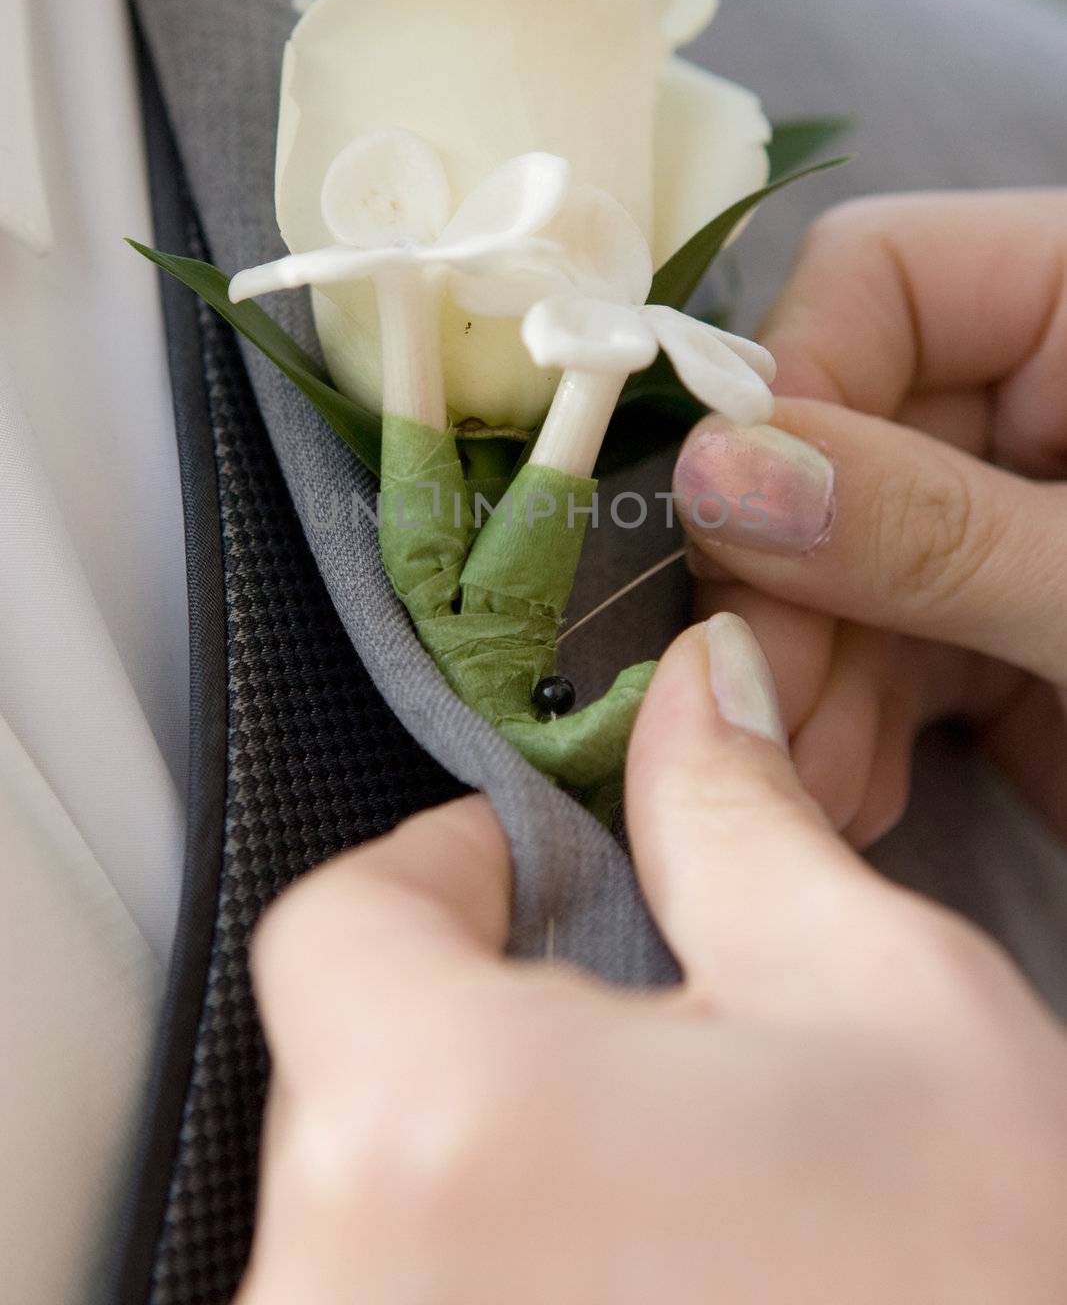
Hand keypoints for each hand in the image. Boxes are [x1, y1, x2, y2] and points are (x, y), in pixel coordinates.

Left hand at [237, 615, 1066, 1304]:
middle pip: (341, 1071)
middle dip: (474, 1017)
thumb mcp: (889, 1008)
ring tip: (656, 1197)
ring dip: (479, 1166)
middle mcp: (340, 1299)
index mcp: (443, 1135)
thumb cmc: (990, 1287)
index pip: (336, 924)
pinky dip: (477, 1274)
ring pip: (359, 1216)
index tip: (524, 874)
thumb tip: (695, 688)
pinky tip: (631, 1286)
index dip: (445, 870)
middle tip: (630, 1036)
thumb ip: (737, 822)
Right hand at [673, 191, 1066, 845]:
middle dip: (786, 585)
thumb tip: (714, 475)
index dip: (786, 403)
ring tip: (806, 784)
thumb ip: (932, 528)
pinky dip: (852, 724)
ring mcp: (1013, 515)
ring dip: (805, 678)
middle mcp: (1035, 391)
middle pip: (834, 441)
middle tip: (755, 708)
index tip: (740, 544)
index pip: (874, 281)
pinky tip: (841, 790)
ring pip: (844, 565)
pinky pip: (891, 652)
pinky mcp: (1008, 628)